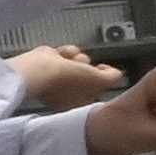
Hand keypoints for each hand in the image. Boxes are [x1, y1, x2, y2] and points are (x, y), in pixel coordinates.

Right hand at [10, 43, 126, 112]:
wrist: (39, 69)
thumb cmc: (65, 79)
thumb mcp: (100, 81)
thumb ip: (112, 77)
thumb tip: (115, 72)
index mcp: (79, 103)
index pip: (98, 87)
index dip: (102, 77)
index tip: (101, 72)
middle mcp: (70, 92)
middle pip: (90, 72)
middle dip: (88, 66)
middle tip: (81, 68)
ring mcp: (60, 78)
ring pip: (80, 60)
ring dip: (77, 58)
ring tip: (68, 61)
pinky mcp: (51, 65)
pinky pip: (68, 53)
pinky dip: (66, 51)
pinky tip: (60, 56)